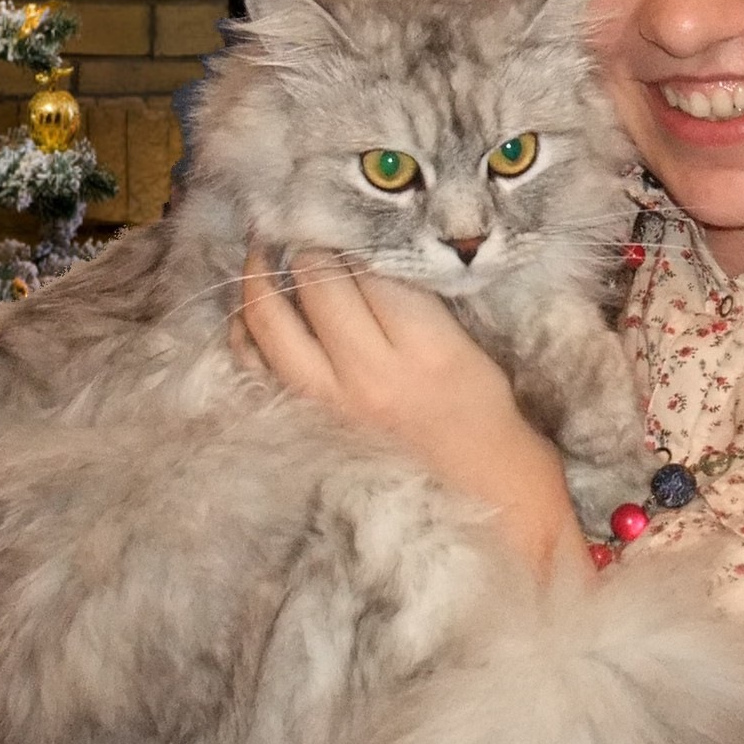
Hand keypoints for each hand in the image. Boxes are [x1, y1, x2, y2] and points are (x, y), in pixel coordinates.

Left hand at [237, 248, 589, 580]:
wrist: (494, 526)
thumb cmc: (499, 442)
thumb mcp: (478, 363)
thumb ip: (424, 315)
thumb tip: (370, 269)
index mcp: (428, 352)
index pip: (370, 269)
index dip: (349, 235)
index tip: (339, 217)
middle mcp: (371, 374)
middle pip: (317, 283)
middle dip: (305, 245)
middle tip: (299, 224)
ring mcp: (329, 406)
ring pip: (270, 321)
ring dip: (259, 278)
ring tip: (260, 251)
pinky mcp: (304, 432)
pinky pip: (254, 368)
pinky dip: (244, 334)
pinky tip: (250, 315)